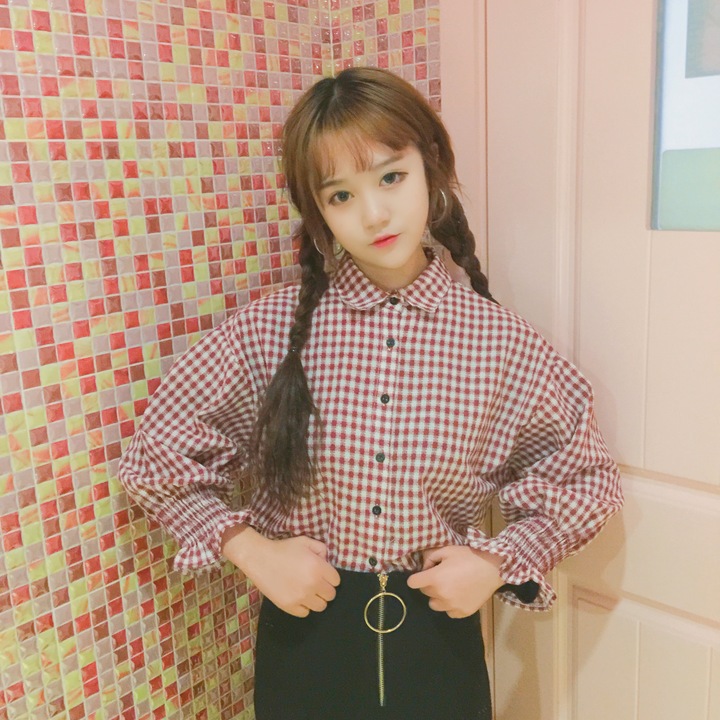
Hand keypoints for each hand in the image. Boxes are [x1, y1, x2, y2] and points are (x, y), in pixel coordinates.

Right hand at [222, 525, 340, 616]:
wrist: (260, 558)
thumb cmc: (283, 548)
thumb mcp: (305, 541)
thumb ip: (321, 549)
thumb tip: (327, 561)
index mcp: (318, 568)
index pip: (336, 581)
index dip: (330, 577)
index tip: (323, 574)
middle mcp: (312, 584)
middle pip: (331, 595)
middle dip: (325, 588)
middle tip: (316, 583)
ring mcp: (301, 598)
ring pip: (321, 607)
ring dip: (316, 599)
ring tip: (308, 591)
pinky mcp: (289, 607)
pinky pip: (305, 613)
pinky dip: (304, 607)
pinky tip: (298, 597)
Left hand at [406, 545, 504, 617]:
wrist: (493, 569)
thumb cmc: (469, 557)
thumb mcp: (447, 550)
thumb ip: (431, 557)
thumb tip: (424, 567)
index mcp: (434, 579)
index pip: (412, 583)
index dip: (416, 577)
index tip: (424, 574)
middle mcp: (440, 595)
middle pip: (424, 592)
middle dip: (429, 584)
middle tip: (442, 576)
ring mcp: (451, 606)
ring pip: (434, 604)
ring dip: (438, 597)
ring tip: (450, 588)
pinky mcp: (462, 613)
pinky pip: (448, 612)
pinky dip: (450, 605)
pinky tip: (459, 595)